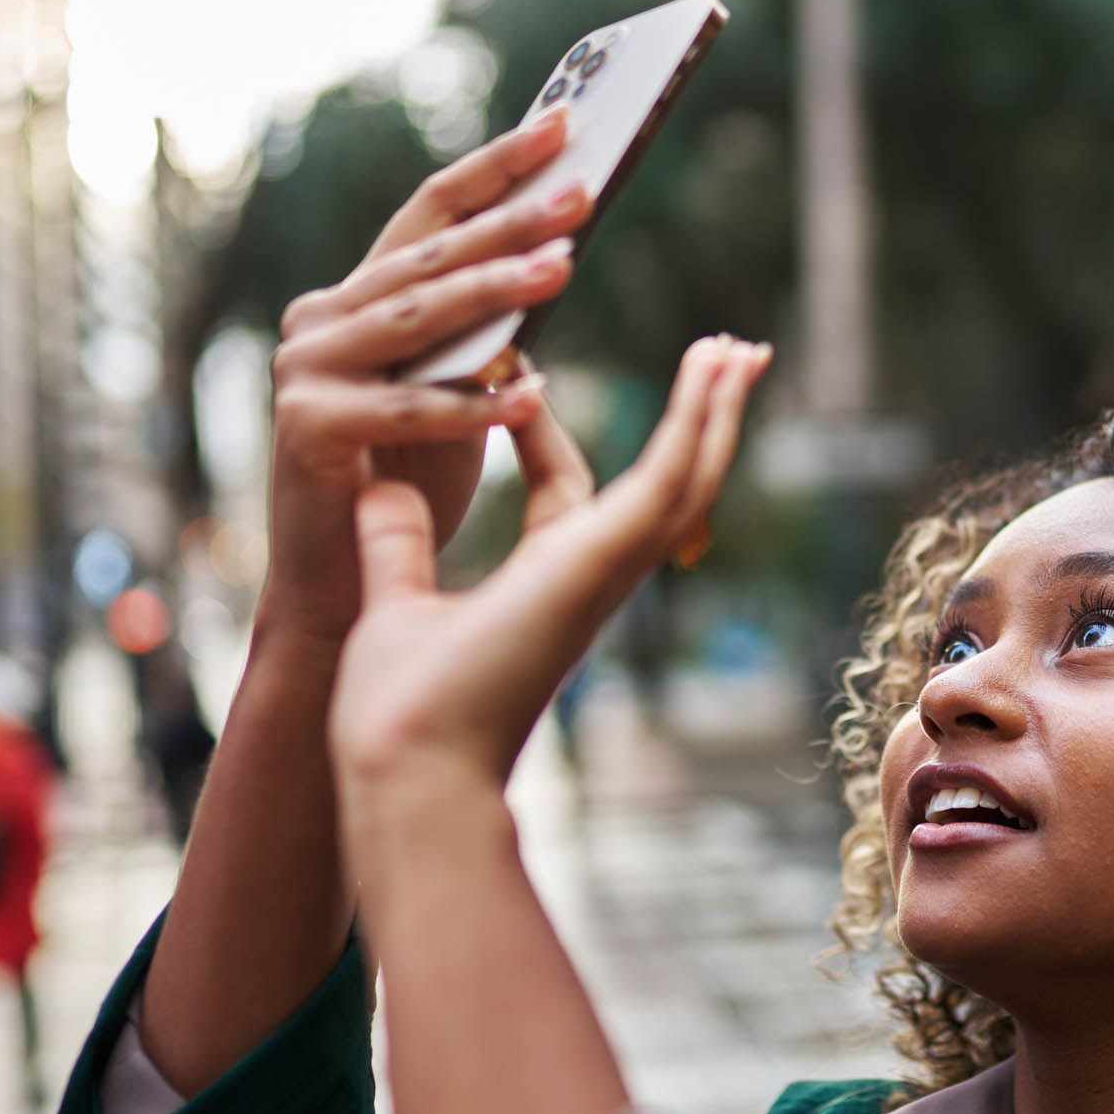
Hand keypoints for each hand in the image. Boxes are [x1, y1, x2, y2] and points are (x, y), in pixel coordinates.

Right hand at [257, 111, 596, 650]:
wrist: (337, 588)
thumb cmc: (407, 483)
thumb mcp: (454, 386)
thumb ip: (484, 326)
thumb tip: (556, 250)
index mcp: (354, 299)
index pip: (428, 214)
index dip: (494, 167)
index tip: (563, 122)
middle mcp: (319, 321)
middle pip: (428, 258)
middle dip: (510, 222)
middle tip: (582, 192)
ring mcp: (303, 372)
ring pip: (416, 321)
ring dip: (494, 292)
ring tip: (564, 266)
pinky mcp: (304, 432)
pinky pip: (405, 408)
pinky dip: (470, 404)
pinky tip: (530, 395)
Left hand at [329, 335, 773, 788]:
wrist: (405, 764)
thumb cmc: (400, 717)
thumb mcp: (394, 602)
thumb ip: (394, 543)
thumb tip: (375, 485)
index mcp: (545, 584)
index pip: (560, 492)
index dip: (544, 432)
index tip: (523, 378)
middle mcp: (591, 577)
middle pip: (664, 485)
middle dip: (694, 422)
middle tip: (722, 362)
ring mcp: (606, 571)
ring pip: (685, 479)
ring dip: (715, 412)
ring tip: (737, 349)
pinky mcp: (603, 562)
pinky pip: (667, 482)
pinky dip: (696, 426)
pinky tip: (714, 372)